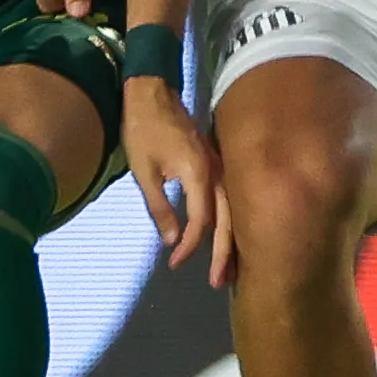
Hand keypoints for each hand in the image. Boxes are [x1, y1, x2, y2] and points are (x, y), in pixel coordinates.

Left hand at [122, 77, 221, 272]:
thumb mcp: (144, 171)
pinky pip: (229, 198)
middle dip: (223, 254)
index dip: (190, 246)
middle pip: (228, 220)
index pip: (202, 220)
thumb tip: (172, 239)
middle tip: (217, 283)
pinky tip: (226, 237)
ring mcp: (219, 165)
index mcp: (199, 172)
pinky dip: (229, 222)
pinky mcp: (216, 163)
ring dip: (231, 241)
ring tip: (228, 270)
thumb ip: (159, 206)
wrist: (152, 92)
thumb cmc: (143, 129)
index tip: (174, 262)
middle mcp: (216, 170)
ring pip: (234, 210)